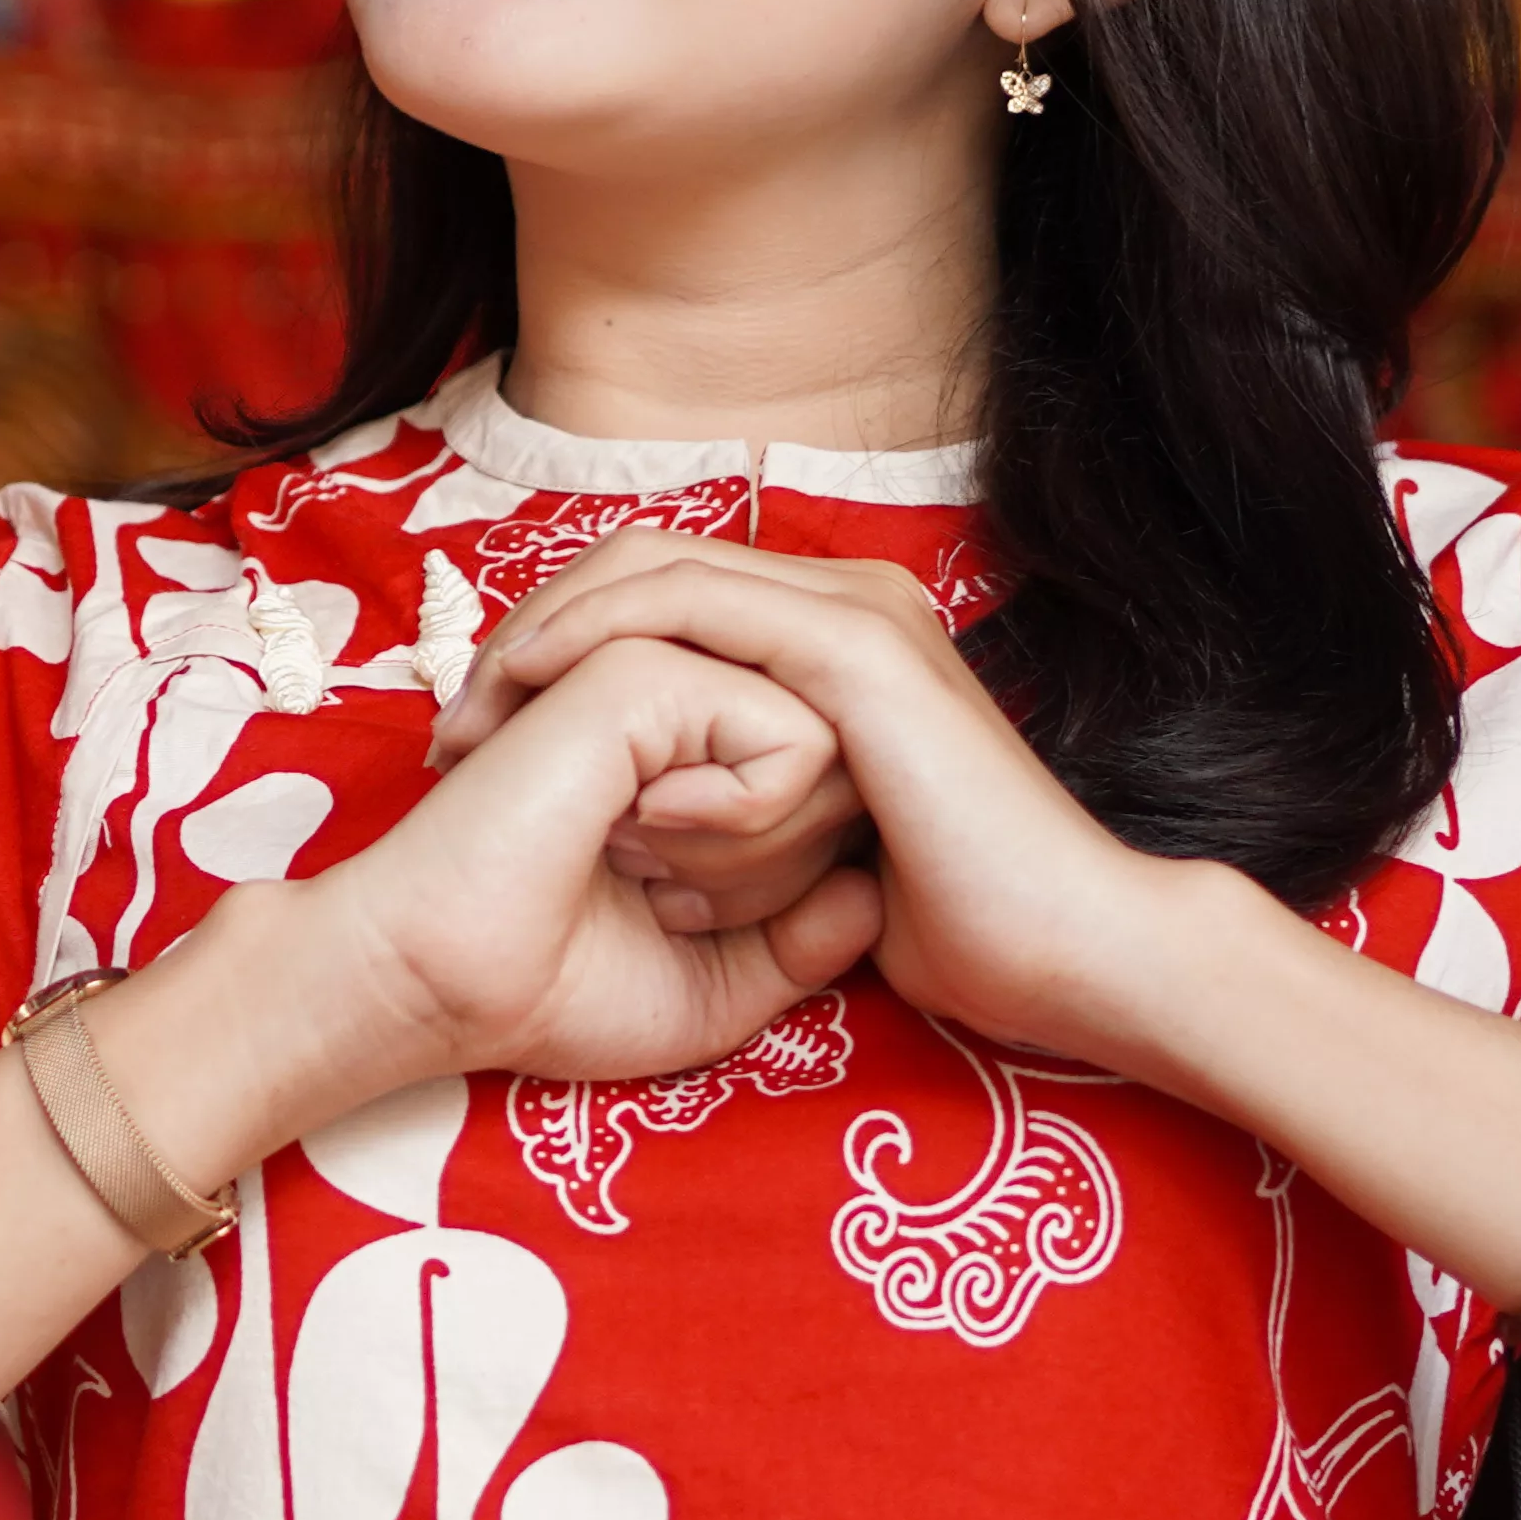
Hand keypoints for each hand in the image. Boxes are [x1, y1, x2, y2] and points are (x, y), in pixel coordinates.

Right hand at [311, 633, 884, 1090]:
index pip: (838, 797)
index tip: (664, 910)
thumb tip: (870, 886)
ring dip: (753, 850)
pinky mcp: (648, 668)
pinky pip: (793, 740)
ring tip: (637, 858)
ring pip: (832, 750)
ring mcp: (666, 671)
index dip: (782, 884)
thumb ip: (806, 944)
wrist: (453, 988)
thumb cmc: (557, 990)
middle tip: (650, 886)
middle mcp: (685, 701)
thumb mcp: (719, 986)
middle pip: (851, 770)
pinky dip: (737, 820)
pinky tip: (632, 827)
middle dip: (774, 869)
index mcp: (691, 759)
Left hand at [429, 530, 1239, 1071]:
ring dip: (547, 633)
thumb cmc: (962, 926)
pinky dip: (597, 641)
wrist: (1067, 954)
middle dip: (532, 630)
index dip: (560, 642)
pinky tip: (534, 693)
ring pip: (653, 573)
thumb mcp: (817, 848)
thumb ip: (752, 802)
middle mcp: (847, 603)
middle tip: (453, 716)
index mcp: (839, 639)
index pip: (665, 594)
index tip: (478, 730)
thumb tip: (657, 813)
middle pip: (643, 565)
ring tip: (476, 711)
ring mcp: (856, 615)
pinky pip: (687, 613)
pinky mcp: (854, 649)